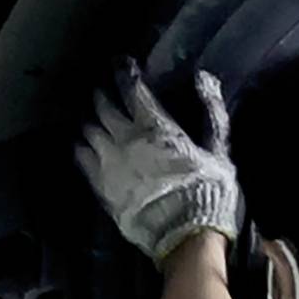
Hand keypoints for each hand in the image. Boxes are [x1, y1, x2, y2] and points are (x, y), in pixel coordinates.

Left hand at [76, 61, 238, 264]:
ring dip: (90, 122)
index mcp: (155, 126)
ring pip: (89, 133)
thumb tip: (204, 79)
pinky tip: (81, 146)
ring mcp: (109, 165)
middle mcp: (125, 140)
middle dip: (102, 96)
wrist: (183, 234)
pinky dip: (80, 149)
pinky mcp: (101, 187)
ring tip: (91, 118)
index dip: (124, 74)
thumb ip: (210, 112)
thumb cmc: (207, 189)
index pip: (132, 90)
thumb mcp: (218, 148)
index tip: (119, 64)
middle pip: (104, 109)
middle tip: (102, 91)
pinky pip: (82, 162)